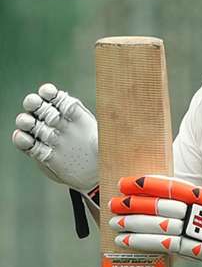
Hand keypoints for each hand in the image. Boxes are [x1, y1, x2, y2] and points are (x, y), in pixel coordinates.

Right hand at [11, 83, 98, 202]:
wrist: (94, 174)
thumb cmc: (102, 152)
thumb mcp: (105, 139)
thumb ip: (102, 131)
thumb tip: (114, 121)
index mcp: (71, 112)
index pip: (57, 97)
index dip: (49, 92)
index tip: (48, 92)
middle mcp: (55, 121)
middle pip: (38, 106)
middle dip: (33, 102)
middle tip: (34, 103)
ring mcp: (44, 135)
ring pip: (28, 123)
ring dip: (25, 120)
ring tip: (29, 122)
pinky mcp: (36, 150)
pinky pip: (25, 143)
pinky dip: (21, 139)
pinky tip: (26, 139)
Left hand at [109, 175, 201, 266]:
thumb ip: (183, 198)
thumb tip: (154, 193)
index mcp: (199, 196)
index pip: (168, 186)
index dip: (145, 184)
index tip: (126, 183)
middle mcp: (196, 210)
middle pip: (160, 205)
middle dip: (133, 204)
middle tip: (115, 203)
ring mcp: (193, 229)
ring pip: (157, 224)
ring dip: (132, 223)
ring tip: (115, 222)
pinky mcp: (190, 247)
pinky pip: (161, 243)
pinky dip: (141, 241)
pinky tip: (125, 239)